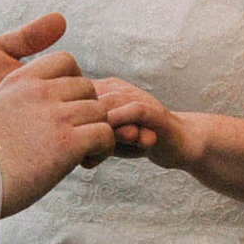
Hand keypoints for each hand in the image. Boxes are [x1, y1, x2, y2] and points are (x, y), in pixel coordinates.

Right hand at [0, 12, 91, 211]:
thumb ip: (16, 99)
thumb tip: (31, 110)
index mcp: (21, 81)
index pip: (65, 61)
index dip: (74, 82)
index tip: (67, 106)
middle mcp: (40, 92)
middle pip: (88, 88)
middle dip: (87, 111)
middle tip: (76, 135)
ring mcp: (56, 116)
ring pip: (100, 111)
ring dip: (97, 132)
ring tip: (82, 154)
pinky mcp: (68, 142)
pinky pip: (105, 134)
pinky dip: (103, 149)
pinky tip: (85, 163)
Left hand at [65, 61, 189, 170]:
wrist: (177, 142)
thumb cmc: (137, 140)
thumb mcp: (106, 138)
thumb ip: (87, 139)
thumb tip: (66, 152)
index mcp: (103, 90)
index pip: (73, 97)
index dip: (67, 121)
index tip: (70, 145)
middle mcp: (117, 88)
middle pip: (85, 101)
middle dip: (81, 130)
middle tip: (84, 154)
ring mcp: (136, 96)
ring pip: (107, 107)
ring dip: (99, 134)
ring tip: (96, 155)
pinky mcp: (153, 109)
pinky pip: (133, 111)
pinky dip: (119, 130)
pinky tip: (111, 149)